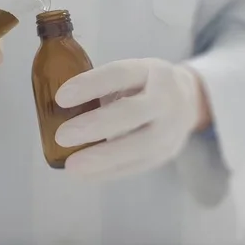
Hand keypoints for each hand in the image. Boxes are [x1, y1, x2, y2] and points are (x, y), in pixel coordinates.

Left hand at [54, 59, 204, 180]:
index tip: (60, 97)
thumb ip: (100, 87)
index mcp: (150, 70)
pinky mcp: (168, 153)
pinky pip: (137, 166)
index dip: (90, 85)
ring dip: (103, 158)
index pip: (119, 74)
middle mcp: (166, 98)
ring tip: (72, 165)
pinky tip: (85, 174)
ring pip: (139, 146)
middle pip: (132, 113)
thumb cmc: (143, 86)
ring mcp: (172, 128)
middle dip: (96, 126)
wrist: (188, 100)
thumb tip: (55, 108)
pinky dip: (109, 172)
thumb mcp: (129, 74)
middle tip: (62, 136)